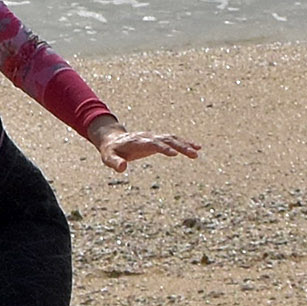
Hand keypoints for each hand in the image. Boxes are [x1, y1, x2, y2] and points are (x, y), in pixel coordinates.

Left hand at [86, 123, 202, 174]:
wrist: (112, 140)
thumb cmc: (111, 151)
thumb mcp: (109, 158)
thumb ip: (115, 163)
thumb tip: (122, 168)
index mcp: (138, 142)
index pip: (153, 144)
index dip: (164, 148)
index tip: (175, 154)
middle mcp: (148, 137)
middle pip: (166, 140)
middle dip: (180, 146)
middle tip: (194, 154)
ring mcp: (153, 137)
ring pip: (172, 138)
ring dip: (185, 144)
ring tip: (197, 152)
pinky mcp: (157, 140)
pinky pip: (173, 140)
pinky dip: (184, 143)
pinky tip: (196, 147)